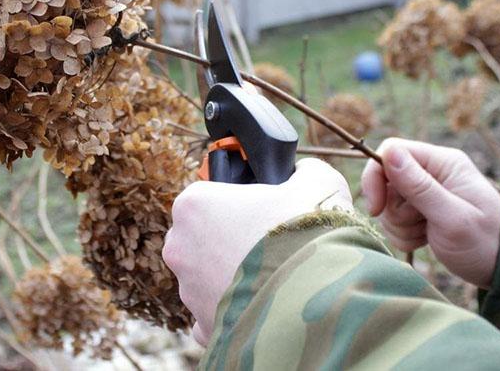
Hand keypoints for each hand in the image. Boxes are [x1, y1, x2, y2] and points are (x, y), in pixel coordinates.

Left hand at [163, 158, 351, 345]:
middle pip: (205, 236)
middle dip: (234, 239)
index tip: (266, 208)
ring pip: (208, 277)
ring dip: (235, 276)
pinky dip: (234, 313)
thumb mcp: (318, 183)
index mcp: (195, 204)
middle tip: (274, 243)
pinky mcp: (204, 326)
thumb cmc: (308, 233)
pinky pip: (213, 316)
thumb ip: (306, 172)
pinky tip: (263, 306)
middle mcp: (181, 246)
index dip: (241, 200)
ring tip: (277, 277)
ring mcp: (188, 290)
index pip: (210, 195)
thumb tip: (305, 174)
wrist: (317, 299)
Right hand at [361, 138, 499, 287]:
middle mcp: (432, 171)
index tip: (376, 208)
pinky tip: (424, 240)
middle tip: (419, 225)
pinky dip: (403, 234)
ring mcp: (425, 191)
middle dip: (394, 209)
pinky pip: (393, 219)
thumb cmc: (484, 242)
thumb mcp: (452, 217)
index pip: (392, 151)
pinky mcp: (419, 210)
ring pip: (388, 203)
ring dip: (400, 225)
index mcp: (443, 162)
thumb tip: (390, 152)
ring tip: (426, 235)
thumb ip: (420, 186)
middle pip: (385, 180)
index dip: (376, 177)